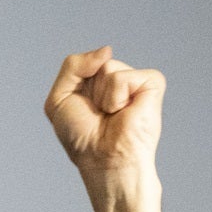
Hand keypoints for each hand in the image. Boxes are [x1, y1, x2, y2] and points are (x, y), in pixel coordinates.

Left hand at [46, 46, 165, 211]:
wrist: (103, 161)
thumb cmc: (82, 139)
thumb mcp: (59, 100)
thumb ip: (72, 66)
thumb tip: (107, 50)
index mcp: (95, 83)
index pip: (81, 62)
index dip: (74, 87)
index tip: (81, 112)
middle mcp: (116, 80)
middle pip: (95, 63)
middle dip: (88, 91)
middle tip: (98, 116)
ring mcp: (135, 82)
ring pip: (108, 68)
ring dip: (102, 97)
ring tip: (112, 115)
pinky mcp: (152, 84)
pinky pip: (123, 76)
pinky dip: (116, 97)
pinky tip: (124, 112)